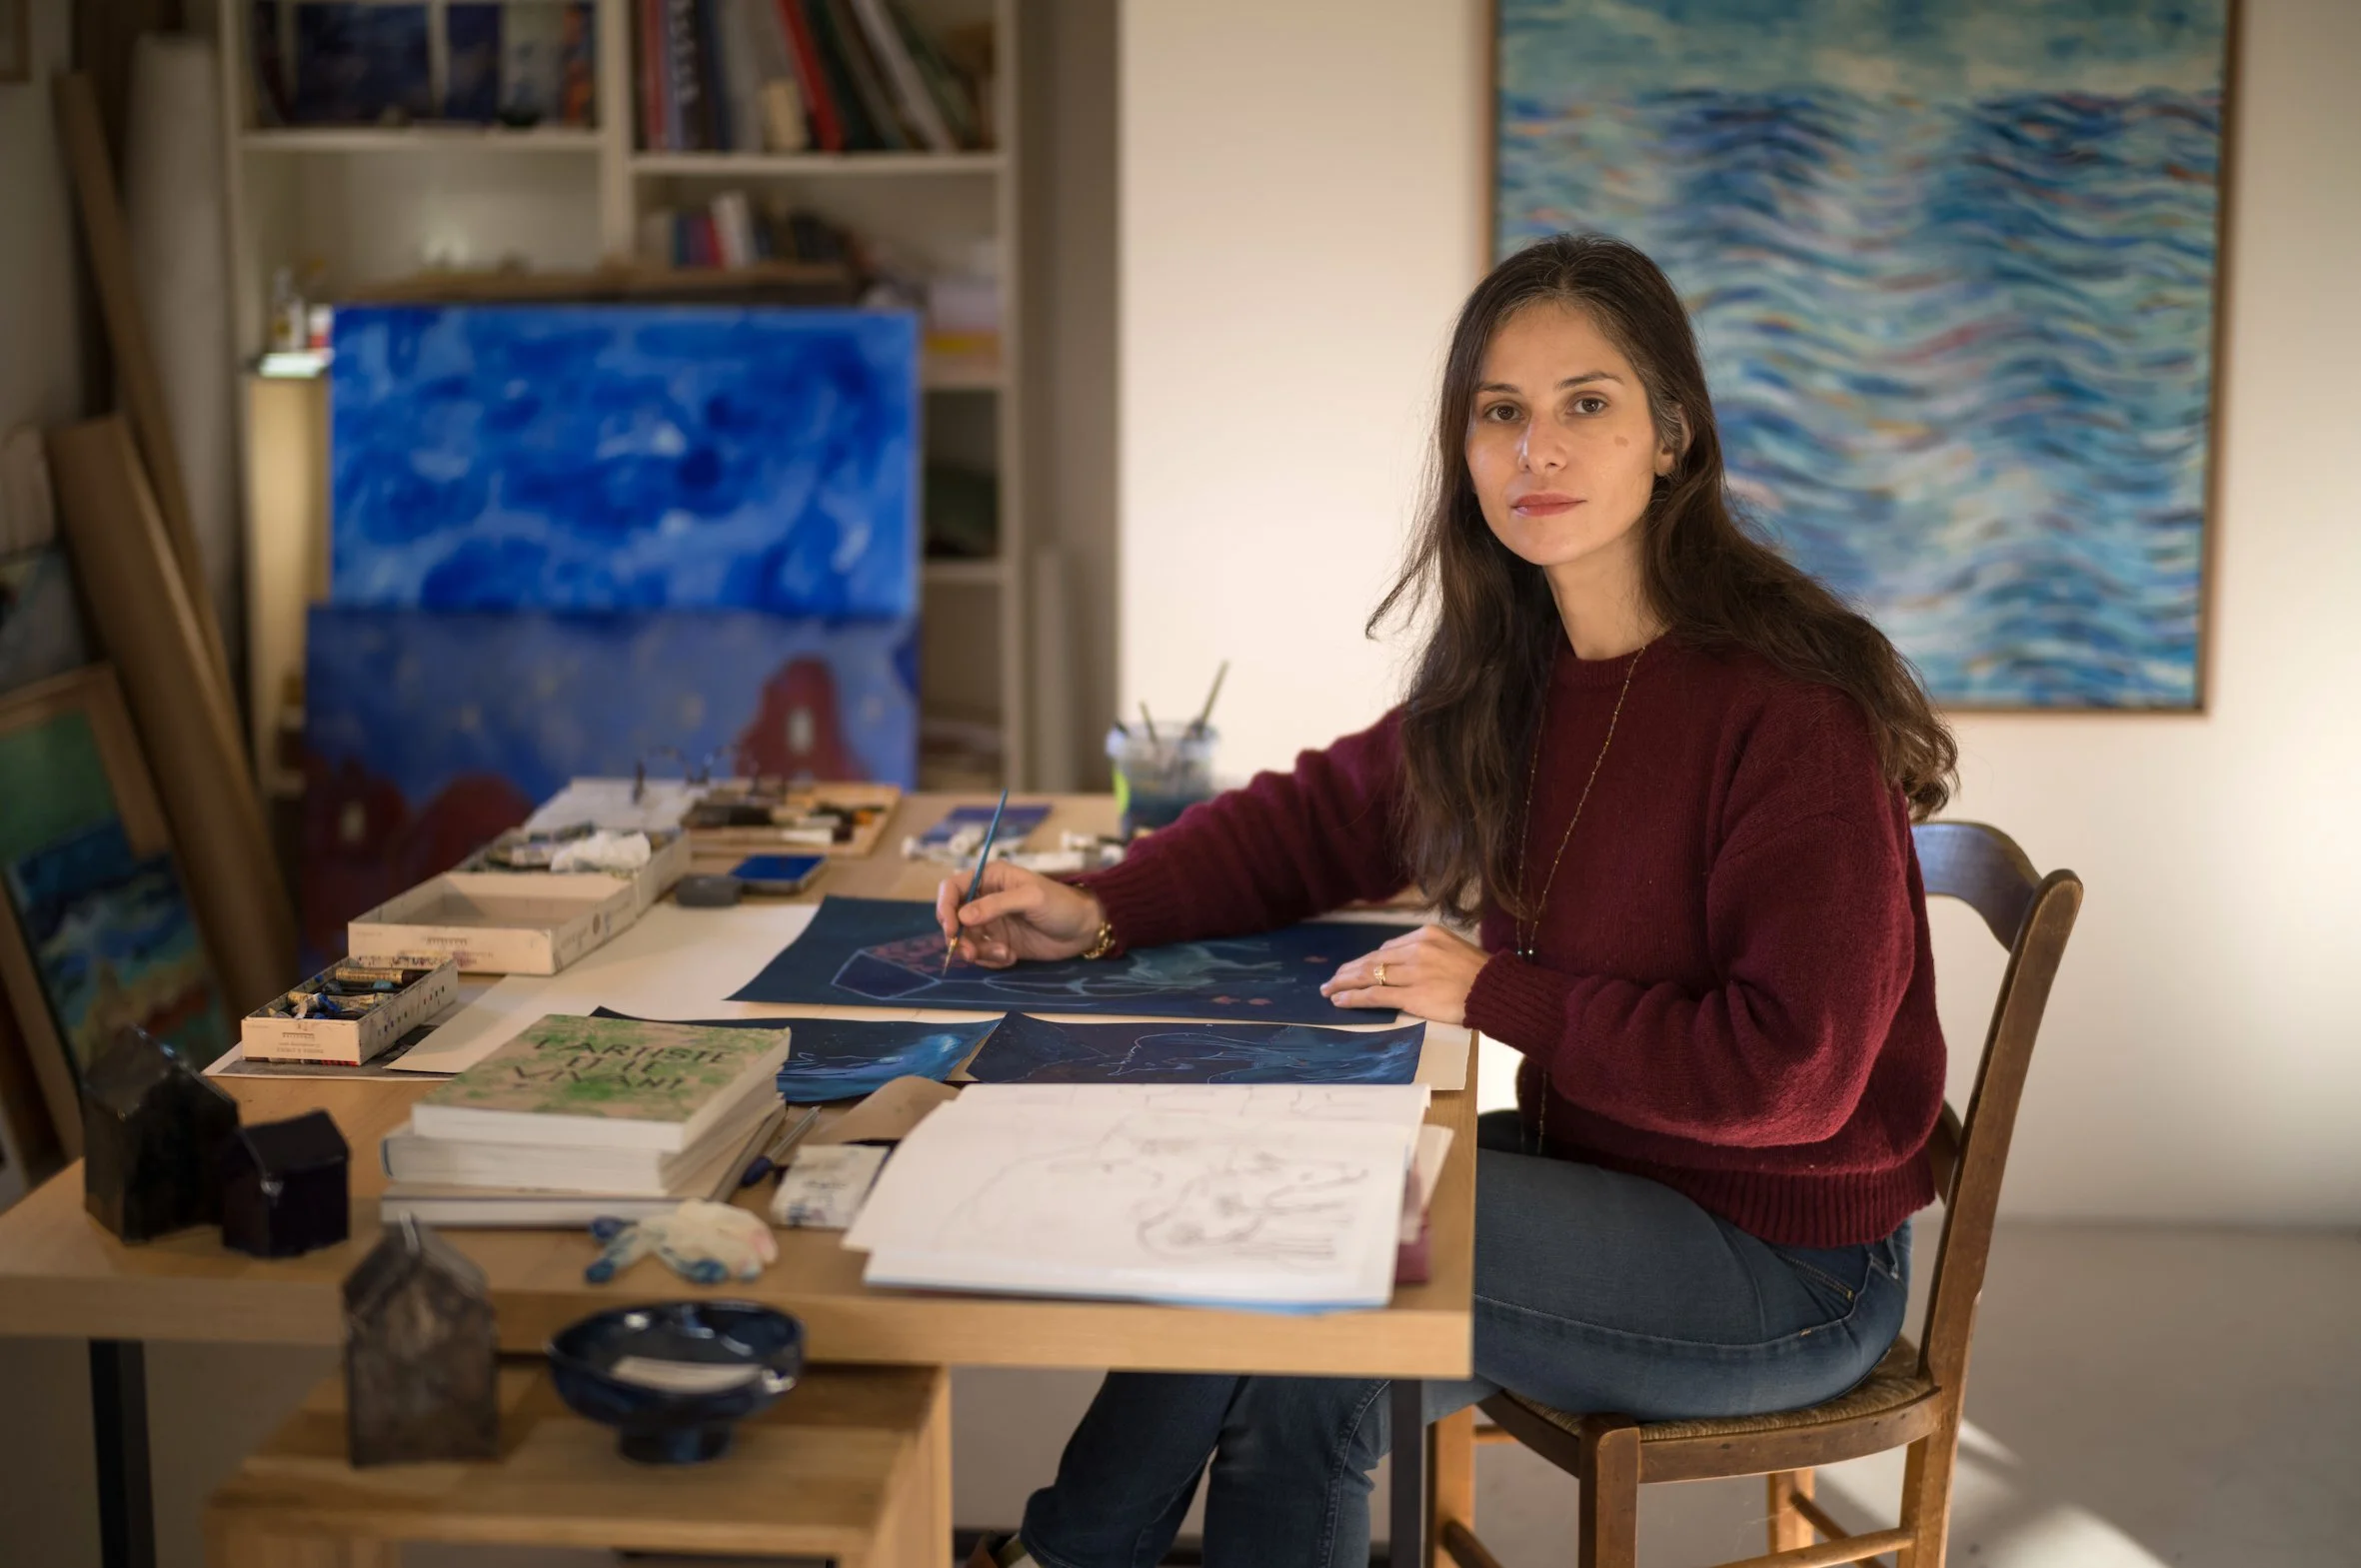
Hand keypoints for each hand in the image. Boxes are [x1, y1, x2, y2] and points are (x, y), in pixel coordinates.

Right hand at [936, 860, 1107, 967]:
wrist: (1084, 929)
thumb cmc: (1060, 904)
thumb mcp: (1030, 898)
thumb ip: (996, 905)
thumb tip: (963, 916)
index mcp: (990, 878)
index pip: (952, 888)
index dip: (945, 906)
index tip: (951, 927)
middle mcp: (985, 899)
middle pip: (953, 918)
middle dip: (958, 937)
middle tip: (970, 952)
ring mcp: (991, 923)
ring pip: (965, 940)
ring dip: (977, 951)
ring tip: (1003, 953)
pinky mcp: (999, 942)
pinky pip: (981, 954)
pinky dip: (991, 959)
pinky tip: (1010, 956)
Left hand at [1320, 925, 1488, 1024]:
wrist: (1497, 991)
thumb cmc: (1482, 975)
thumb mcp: (1455, 949)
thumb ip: (1428, 952)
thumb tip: (1400, 961)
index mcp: (1428, 934)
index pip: (1389, 948)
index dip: (1368, 961)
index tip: (1356, 969)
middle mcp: (1417, 949)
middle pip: (1373, 959)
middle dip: (1349, 970)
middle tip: (1332, 979)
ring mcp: (1414, 971)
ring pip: (1369, 975)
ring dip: (1345, 982)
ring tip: (1329, 989)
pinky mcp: (1413, 994)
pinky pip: (1375, 994)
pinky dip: (1354, 997)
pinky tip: (1340, 1000)